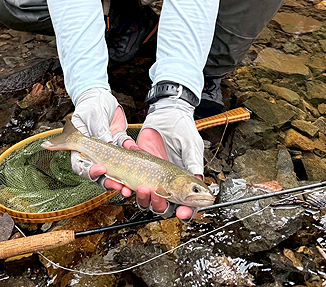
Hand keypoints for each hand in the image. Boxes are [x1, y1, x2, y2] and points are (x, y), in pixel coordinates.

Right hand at [71, 88, 134, 194]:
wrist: (100, 95)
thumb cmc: (90, 104)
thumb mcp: (93, 115)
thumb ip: (99, 129)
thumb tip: (108, 144)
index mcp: (80, 147)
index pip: (81, 166)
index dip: (90, 172)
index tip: (101, 169)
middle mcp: (93, 152)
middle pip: (98, 173)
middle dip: (108, 181)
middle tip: (119, 186)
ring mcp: (106, 149)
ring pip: (113, 168)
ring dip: (121, 177)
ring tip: (130, 185)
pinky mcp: (118, 143)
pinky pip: (126, 151)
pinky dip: (131, 151)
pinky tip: (135, 149)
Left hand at [136, 97, 204, 220]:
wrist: (164, 113)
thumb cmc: (182, 128)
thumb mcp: (191, 144)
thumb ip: (193, 162)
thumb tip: (199, 179)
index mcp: (185, 182)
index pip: (187, 205)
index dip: (185, 212)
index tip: (182, 212)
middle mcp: (168, 184)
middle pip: (164, 207)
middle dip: (160, 206)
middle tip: (157, 195)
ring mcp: (152, 178)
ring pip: (146, 200)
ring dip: (143, 199)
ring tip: (142, 188)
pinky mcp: (137, 170)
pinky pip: (130, 186)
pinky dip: (127, 189)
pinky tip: (126, 186)